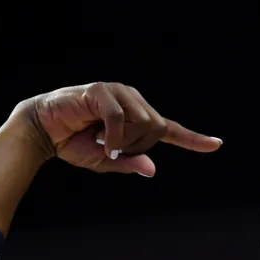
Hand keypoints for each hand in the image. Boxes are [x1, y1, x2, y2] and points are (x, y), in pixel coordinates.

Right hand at [13, 82, 221, 176]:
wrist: (43, 131)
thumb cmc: (74, 144)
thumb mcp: (106, 161)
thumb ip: (129, 163)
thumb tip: (152, 169)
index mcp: (137, 118)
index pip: (170, 130)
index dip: (193, 139)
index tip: (216, 144)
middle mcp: (133, 101)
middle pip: (157, 128)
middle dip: (137, 145)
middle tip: (111, 147)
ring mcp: (119, 92)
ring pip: (143, 123)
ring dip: (123, 140)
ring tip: (100, 138)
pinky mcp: (102, 91)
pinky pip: (120, 118)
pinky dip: (112, 136)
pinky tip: (98, 139)